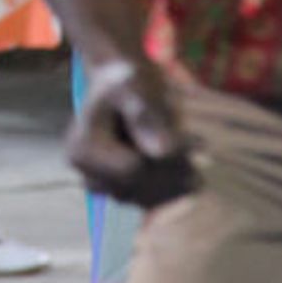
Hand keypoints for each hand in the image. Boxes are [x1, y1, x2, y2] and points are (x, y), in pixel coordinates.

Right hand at [67, 57, 197, 208]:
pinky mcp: (121, 192)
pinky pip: (152, 203)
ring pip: (148, 200)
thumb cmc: (129, 80)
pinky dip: (172, 188)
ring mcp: (104, 187)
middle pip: (139, 190)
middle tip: (198, 144)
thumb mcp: (136, 85)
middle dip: (173, 170)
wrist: (124, 84)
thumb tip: (161, 151)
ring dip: (175, 181)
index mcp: (83, 149)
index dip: (167, 158)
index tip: (193, 139)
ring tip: (191, 151)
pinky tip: (184, 164)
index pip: (133, 169)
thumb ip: (145, 114)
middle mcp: (88, 175)